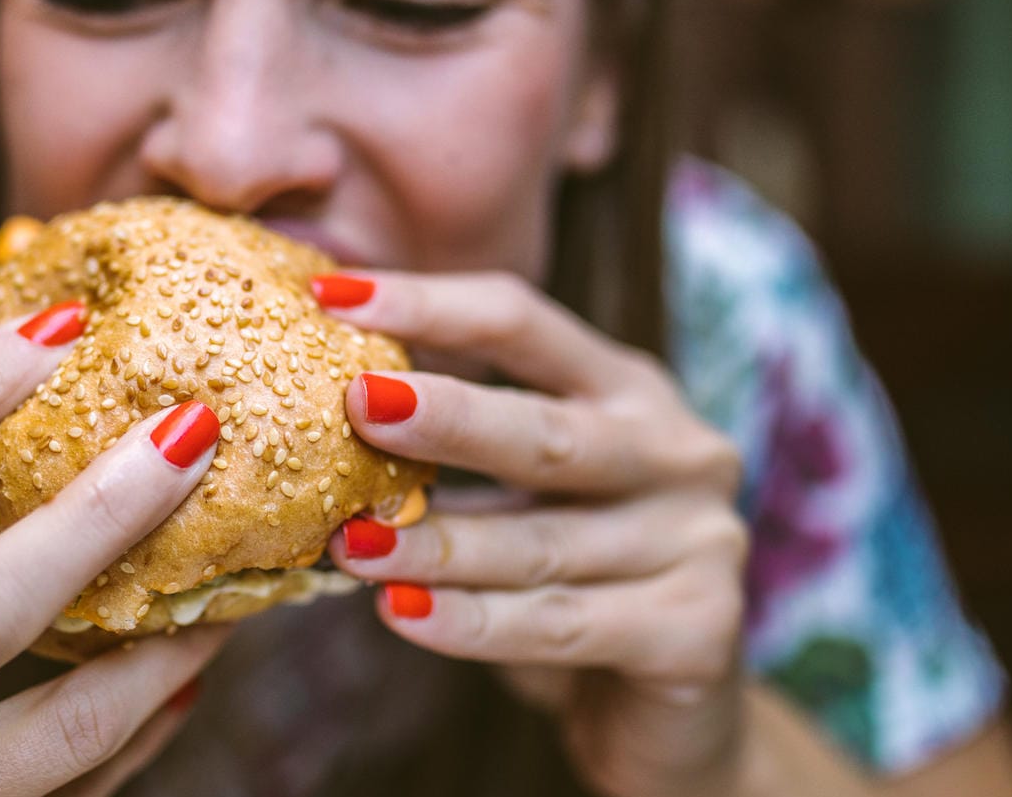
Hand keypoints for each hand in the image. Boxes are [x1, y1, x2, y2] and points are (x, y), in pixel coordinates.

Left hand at [316, 272, 748, 796]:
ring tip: (348, 544)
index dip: (430, 303)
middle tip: (356, 402)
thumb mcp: (522, 494)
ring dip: (436, 544)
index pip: (523, 323)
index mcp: (627, 390)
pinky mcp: (697, 631)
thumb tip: (312, 391)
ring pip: (540, 543)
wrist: (668, 718)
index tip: (330, 294)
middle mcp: (677, 451)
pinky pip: (560, 625)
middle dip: (446, 417)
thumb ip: (456, 445)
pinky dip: (474, 622)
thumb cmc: (569, 582)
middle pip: (546, 429)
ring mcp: (699, 541)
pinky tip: (401, 614)